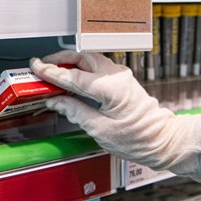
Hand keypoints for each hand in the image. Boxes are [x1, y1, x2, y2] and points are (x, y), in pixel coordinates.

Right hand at [30, 50, 200, 193]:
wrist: (165, 142)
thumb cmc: (139, 140)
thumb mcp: (100, 130)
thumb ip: (75, 111)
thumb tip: (56, 101)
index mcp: (110, 88)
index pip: (73, 76)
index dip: (51, 72)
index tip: (35, 67)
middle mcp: (116, 76)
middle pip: (82, 58)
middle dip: (60, 60)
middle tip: (42, 66)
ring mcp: (121, 77)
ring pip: (90, 61)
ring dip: (71, 64)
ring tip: (54, 71)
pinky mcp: (123, 82)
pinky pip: (98, 69)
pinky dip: (82, 70)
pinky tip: (73, 80)